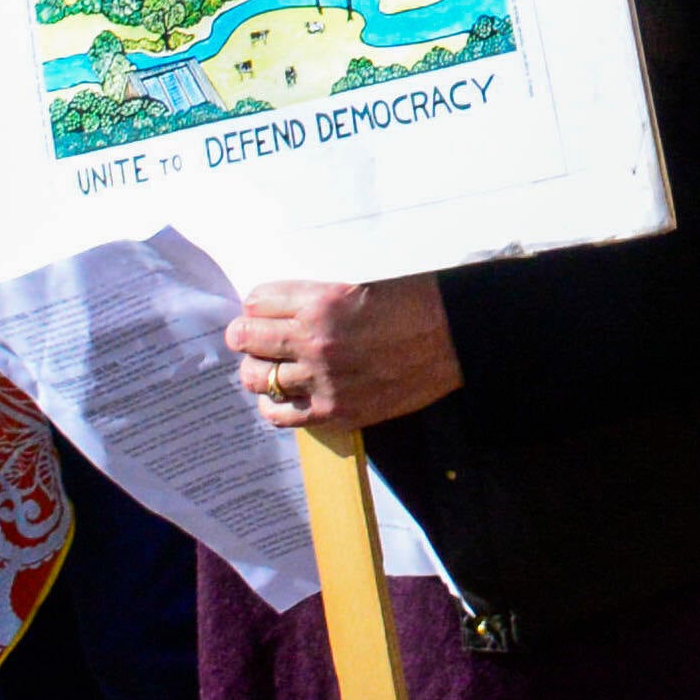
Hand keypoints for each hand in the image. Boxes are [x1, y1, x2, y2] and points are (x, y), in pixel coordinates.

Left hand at [228, 273, 464, 431]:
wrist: (454, 337)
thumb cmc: (414, 303)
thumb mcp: (360, 285)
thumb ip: (318, 300)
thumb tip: (280, 313)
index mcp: (321, 301)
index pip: (256, 302)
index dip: (256, 305)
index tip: (261, 310)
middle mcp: (315, 340)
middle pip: (246, 339)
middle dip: (245, 335)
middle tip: (252, 337)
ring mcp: (323, 380)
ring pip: (257, 378)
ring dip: (258, 369)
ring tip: (269, 366)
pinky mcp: (336, 411)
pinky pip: (281, 414)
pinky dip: (274, 405)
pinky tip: (283, 395)